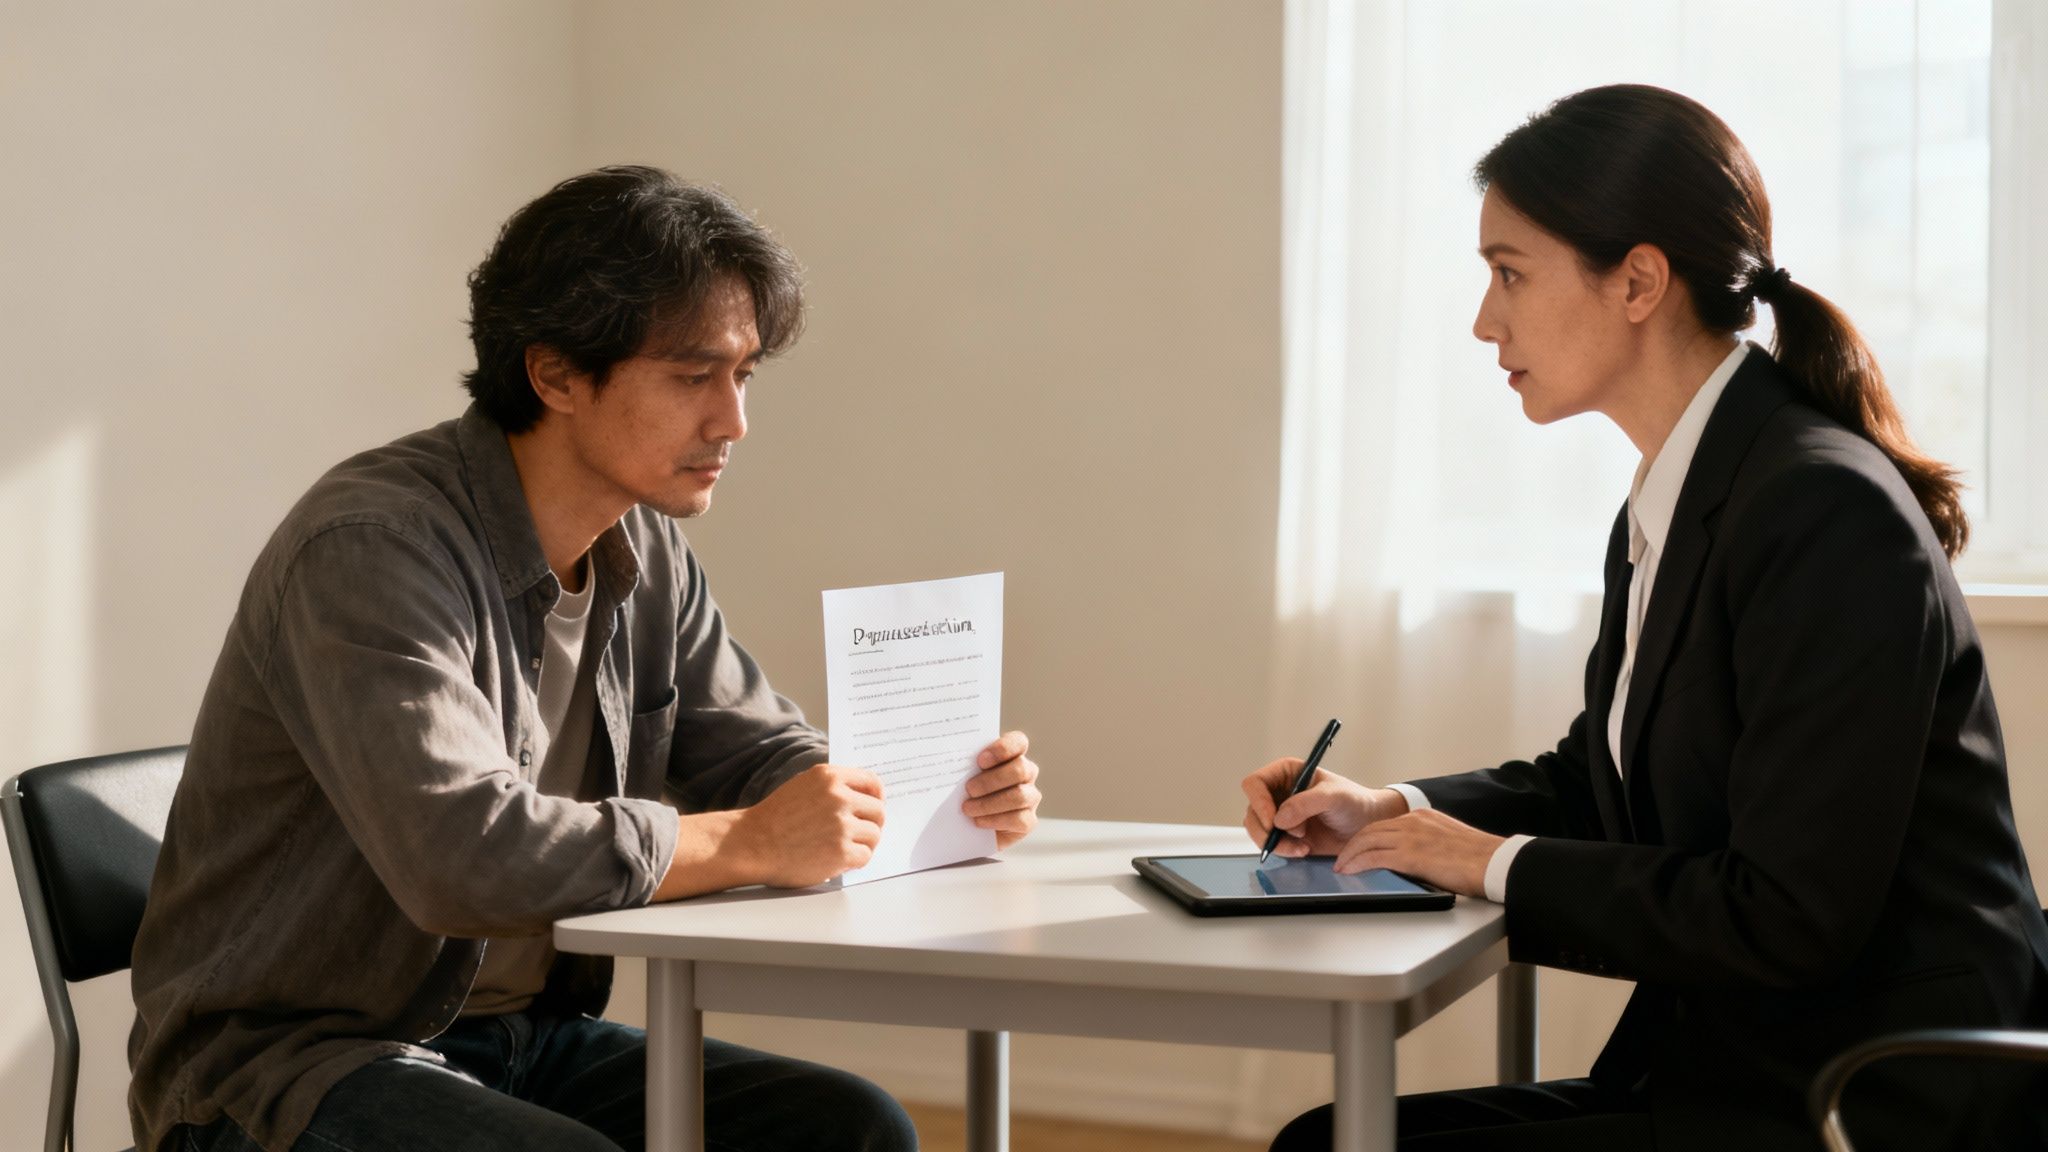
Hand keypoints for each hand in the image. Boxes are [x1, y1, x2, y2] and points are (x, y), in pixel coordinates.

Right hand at [731, 763, 885, 886]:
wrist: (752, 844)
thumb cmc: (775, 818)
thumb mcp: (803, 785)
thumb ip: (832, 786)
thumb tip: (864, 795)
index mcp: (829, 777)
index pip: (871, 781)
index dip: (877, 796)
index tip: (875, 805)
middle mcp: (838, 797)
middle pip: (878, 810)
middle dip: (871, 824)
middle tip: (859, 834)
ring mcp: (841, 825)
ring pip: (874, 834)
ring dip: (863, 844)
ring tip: (844, 848)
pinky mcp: (840, 851)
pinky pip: (865, 856)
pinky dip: (855, 861)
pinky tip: (839, 860)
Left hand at [964, 731, 1040, 849]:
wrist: (969, 822)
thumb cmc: (967, 790)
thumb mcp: (964, 773)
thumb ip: (964, 764)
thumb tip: (949, 760)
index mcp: (1013, 755)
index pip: (1019, 742)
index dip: (1002, 749)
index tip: (980, 761)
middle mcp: (1027, 773)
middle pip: (1020, 769)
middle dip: (992, 780)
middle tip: (969, 789)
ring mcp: (1031, 796)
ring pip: (1020, 796)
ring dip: (990, 803)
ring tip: (968, 808)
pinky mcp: (1029, 820)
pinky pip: (1019, 819)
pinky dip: (995, 820)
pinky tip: (978, 821)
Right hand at [1241, 758, 1405, 857]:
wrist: (1367, 826)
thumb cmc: (1354, 801)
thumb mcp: (1334, 796)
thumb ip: (1306, 803)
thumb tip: (1279, 819)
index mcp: (1285, 774)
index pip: (1255, 784)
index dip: (1258, 801)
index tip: (1273, 820)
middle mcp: (1278, 794)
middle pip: (1252, 811)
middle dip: (1267, 829)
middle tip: (1290, 836)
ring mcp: (1280, 816)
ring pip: (1258, 831)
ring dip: (1276, 843)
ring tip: (1302, 846)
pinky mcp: (1285, 836)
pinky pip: (1271, 845)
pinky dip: (1284, 851)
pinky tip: (1304, 850)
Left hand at [1334, 808, 1504, 897]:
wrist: (1494, 862)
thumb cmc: (1480, 858)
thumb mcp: (1449, 840)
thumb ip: (1429, 843)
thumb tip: (1418, 858)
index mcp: (1424, 816)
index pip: (1386, 824)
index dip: (1368, 836)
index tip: (1359, 846)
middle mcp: (1414, 821)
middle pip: (1371, 829)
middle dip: (1353, 844)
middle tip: (1343, 857)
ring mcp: (1411, 837)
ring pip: (1367, 841)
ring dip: (1350, 854)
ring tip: (1341, 866)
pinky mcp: (1410, 855)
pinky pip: (1374, 857)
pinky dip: (1357, 863)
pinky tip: (1349, 871)